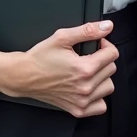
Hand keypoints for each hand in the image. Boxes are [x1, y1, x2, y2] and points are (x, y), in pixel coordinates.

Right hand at [1, 21, 119, 116]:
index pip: (112, 54)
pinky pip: (101, 106)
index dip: (105, 45)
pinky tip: (88, 87)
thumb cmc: (40, 58)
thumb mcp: (62, 37)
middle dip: (102, 59)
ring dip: (102, 77)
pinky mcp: (77, 110)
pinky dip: (98, 97)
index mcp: (84, 69)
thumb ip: (88, 31)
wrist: (24, 76)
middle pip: (111, 69)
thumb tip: (107, 27)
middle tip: (88, 56)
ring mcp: (82, 101)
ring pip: (108, 86)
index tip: (96, 45)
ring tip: (88, 72)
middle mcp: (85, 87)